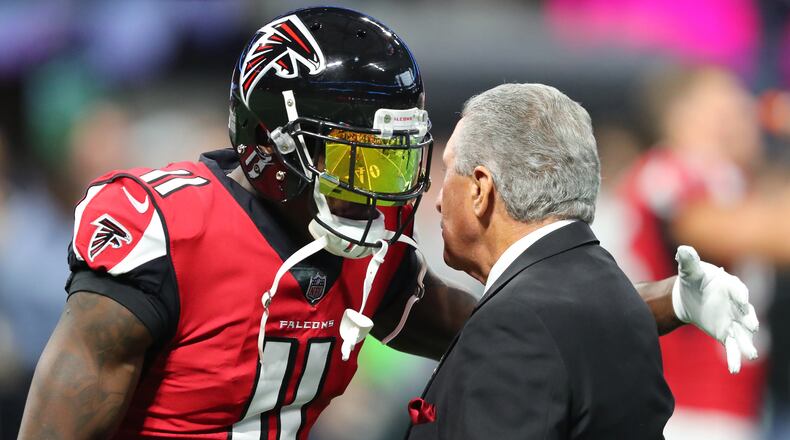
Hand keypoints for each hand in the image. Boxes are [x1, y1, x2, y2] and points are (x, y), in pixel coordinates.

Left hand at [672, 245, 758, 373]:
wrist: (688, 296)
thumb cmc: (693, 280)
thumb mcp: (689, 270)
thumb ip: (689, 261)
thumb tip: (683, 250)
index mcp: (730, 285)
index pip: (738, 289)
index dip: (739, 294)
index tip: (741, 299)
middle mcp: (736, 304)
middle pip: (746, 313)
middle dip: (749, 319)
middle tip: (752, 326)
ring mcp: (733, 320)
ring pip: (743, 333)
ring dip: (748, 343)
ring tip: (751, 354)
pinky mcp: (725, 332)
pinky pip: (732, 346)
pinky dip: (735, 357)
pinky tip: (734, 369)